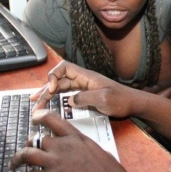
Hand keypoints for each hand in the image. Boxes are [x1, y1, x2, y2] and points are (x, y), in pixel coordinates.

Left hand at [9, 110, 136, 171]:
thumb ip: (85, 146)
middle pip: (36, 138)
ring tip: (13, 165)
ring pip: (27, 154)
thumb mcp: (99, 151)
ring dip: (17, 159)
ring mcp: (55, 162)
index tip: (34, 118)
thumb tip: (81, 149)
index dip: (39, 116)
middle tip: (24, 150)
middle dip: (28, 144)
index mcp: (76, 137)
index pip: (52, 119)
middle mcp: (63, 146)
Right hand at [31, 61, 150, 117]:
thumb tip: (70, 100)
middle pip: (59, 79)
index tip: (52, 89)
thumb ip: (85, 98)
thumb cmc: (122, 100)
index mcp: (87, 76)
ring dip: (48, 95)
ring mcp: (84, 88)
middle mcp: (83, 80)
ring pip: (61, 88)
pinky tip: (51, 104)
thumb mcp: (104, 100)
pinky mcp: (86, 96)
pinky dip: (57, 99)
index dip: (54, 76)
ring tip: (36, 103)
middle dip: (46, 89)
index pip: (64, 68)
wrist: (134, 104)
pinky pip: (68, 95)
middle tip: (36, 103)